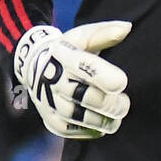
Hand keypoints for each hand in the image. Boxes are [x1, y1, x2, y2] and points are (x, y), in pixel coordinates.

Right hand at [13, 21, 131, 138]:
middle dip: (111, 104)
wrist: (34, 65)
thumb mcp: (83, 36)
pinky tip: (100, 126)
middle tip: (124, 103)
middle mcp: (54, 78)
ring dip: (103, 121)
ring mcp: (49, 101)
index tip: (121, 83)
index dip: (107, 77)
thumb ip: (104, 33)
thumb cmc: (68, 50)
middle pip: (87, 97)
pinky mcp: (49, 118)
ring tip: (116, 119)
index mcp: (65, 55)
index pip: (87, 67)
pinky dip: (89, 131)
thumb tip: (127, 28)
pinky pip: (71, 130)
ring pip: (80, 116)